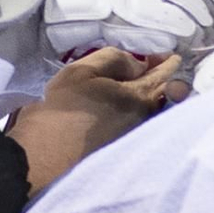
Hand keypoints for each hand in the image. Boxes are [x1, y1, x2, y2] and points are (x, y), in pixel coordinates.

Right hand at [9, 49, 185, 195]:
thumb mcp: (82, 72)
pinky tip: (124, 103)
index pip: (164, 75)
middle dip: (164, 78)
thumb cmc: (62, 110)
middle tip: (156, 65)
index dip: (168, 62)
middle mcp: (144, 119)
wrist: (44, 157)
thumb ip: (115, 60)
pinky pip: (139, 121)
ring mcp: (135, 136)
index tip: (169, 54)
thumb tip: (139, 64)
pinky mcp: (123, 148)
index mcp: (139, 97)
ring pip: (151, 109)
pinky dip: (138, 108)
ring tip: (139, 81)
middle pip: (163, 94)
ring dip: (150, 94)